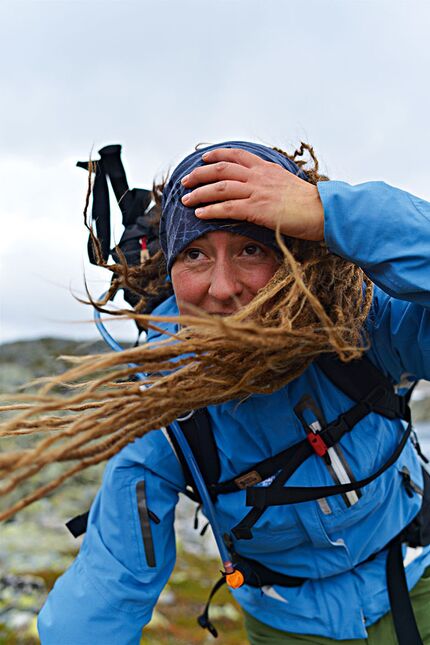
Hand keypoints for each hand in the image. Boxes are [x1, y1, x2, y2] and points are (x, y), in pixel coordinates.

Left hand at [181, 148, 324, 240]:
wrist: (324, 211)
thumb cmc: (311, 204)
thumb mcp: (290, 186)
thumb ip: (274, 184)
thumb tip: (268, 190)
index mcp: (267, 169)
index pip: (237, 155)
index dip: (217, 155)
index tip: (203, 159)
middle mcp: (259, 176)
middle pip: (221, 169)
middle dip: (199, 174)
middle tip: (185, 181)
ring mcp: (257, 192)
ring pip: (220, 187)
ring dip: (199, 193)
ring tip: (185, 200)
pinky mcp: (257, 209)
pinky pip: (227, 208)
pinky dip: (210, 210)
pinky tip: (199, 213)